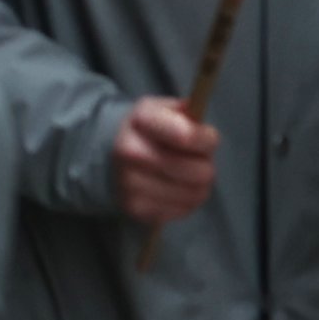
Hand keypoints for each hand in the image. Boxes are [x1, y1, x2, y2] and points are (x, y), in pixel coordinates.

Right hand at [111, 95, 220, 229]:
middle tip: (196, 158)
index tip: (208, 138)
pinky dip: (187, 200)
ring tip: (186, 174)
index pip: (188, 136)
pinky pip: (185, 209)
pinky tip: (175, 188)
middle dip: (205, 164)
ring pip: (196, 193)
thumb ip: (186, 111)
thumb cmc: (146, 132)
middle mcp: (131, 153)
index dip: (206, 139)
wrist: (110, 158)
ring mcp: (132, 185)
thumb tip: (200, 119)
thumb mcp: (161, 110)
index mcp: (140, 120)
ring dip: (199, 184)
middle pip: (198, 171)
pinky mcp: (138, 209)